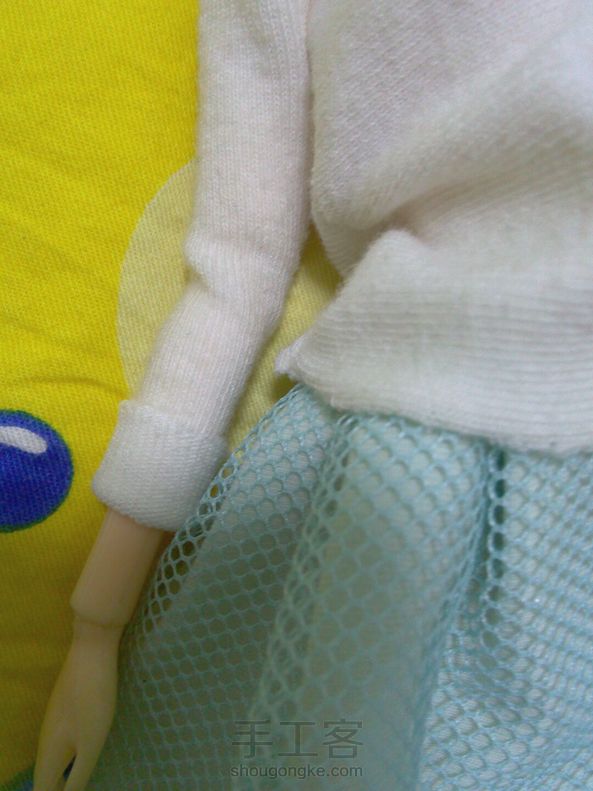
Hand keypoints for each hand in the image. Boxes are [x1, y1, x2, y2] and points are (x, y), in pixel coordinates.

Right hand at [33, 618, 123, 790]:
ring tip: (74, 782)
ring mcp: (55, 719)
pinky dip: (67, 757)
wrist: (91, 650)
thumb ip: (78, 775)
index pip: (42, 788)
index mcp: (49, 750)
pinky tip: (80, 755)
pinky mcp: (66, 707)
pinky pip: (62, 741)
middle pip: (45, 774)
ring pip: (53, 756)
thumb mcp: (91, 742)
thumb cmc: (93, 698)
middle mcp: (46, 736)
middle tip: (77, 790)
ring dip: (61, 774)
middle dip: (55, 788)